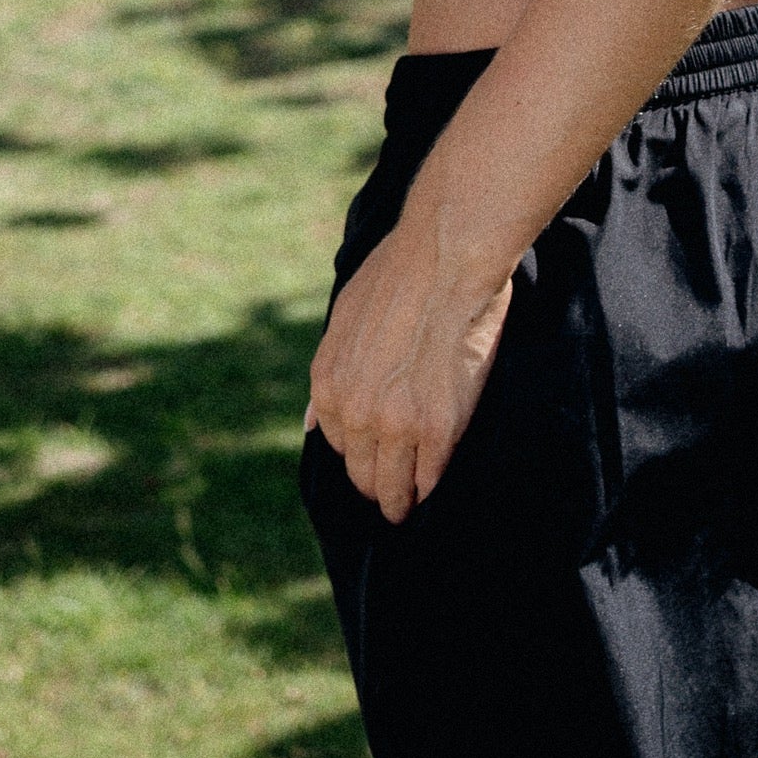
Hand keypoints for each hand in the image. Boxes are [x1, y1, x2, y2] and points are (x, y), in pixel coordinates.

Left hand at [307, 217, 513, 523]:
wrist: (448, 253)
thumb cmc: (403, 271)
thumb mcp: (345, 316)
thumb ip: (330, 371)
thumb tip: (308, 423)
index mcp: (328, 383)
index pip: (337, 445)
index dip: (359, 454)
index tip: (375, 459)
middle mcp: (354, 411)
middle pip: (361, 474)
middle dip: (376, 484)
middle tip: (394, 494)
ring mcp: (395, 423)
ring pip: (393, 487)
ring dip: (402, 498)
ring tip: (412, 504)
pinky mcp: (437, 427)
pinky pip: (429, 477)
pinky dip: (432, 482)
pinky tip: (437, 481)